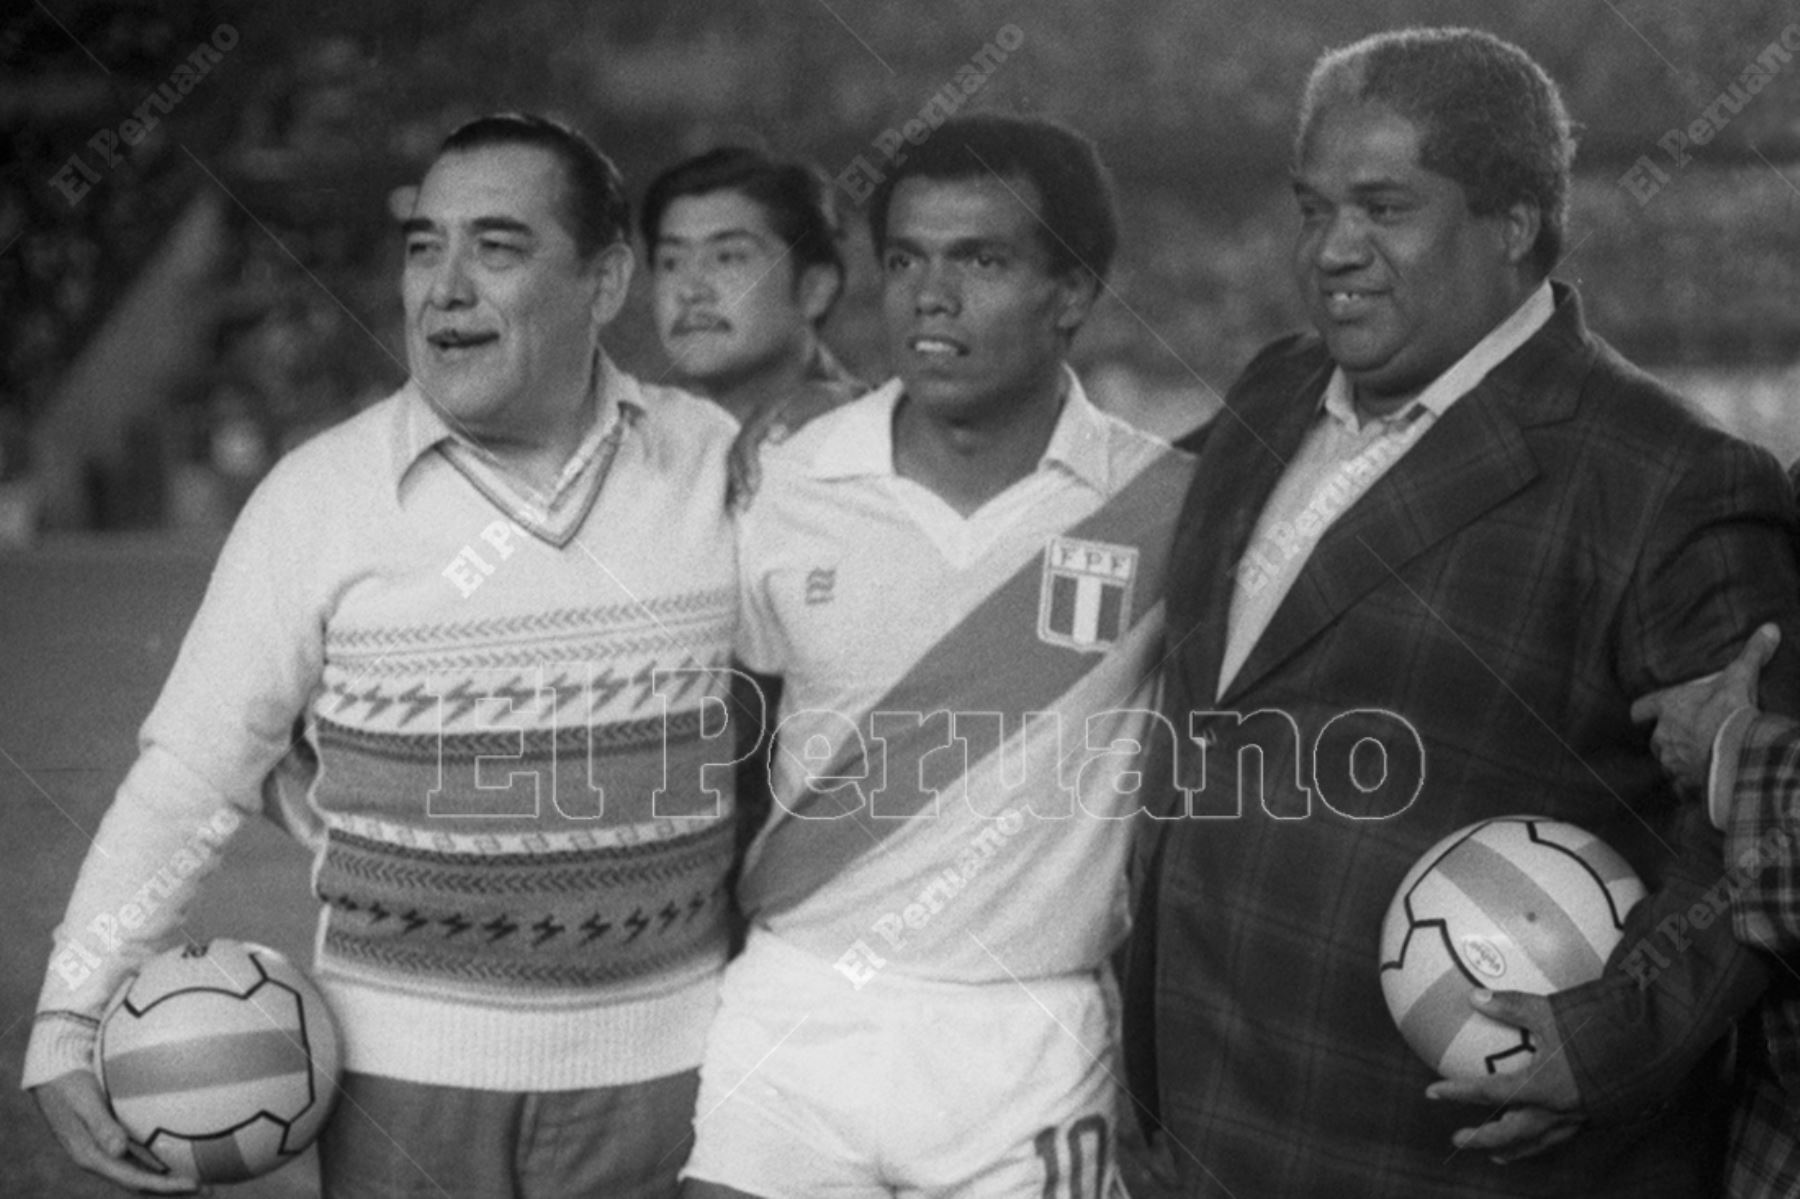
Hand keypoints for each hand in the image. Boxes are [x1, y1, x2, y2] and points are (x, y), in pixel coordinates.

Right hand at [32, 1069, 202, 1192]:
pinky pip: (140, 1154)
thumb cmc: (69, 1085)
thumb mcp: (84, 1103)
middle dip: (173, 1189)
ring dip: (169, 1176)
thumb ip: (101, 1126)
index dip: (165, 1187)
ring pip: (142, 1171)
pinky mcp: (111, 1136)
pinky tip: (182, 1149)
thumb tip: (119, 1150)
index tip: (195, 1185)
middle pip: (142, 1183)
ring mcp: (106, 1149)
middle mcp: (101, 1158)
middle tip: (210, 1187)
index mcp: (93, 1158)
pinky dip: (160, 1158)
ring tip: (202, 1174)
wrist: (52, 1074)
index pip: (136, 1181)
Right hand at [727, 379, 857, 508]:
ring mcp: (761, 430)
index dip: (748, 464)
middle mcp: (759, 421)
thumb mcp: (819, 401)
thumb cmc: (831, 399)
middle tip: (745, 504)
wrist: (838, 389)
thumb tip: (772, 436)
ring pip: (739, 457)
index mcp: (767, 411)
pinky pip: (749, 460)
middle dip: (739, 479)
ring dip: (739, 481)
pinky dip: (744, 478)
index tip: (754, 486)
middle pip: (738, 451)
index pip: (748, 440)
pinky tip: (746, 497)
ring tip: (742, 506)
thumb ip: (797, 416)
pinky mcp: (767, 440)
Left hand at [1425, 990, 1585, 1163]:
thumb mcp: (1551, 1010)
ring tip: (1497, 1156)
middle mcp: (1558, 1110)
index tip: (1431, 1092)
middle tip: (1458, 1138)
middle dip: (1482, 1139)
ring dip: (1514, 1149)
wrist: (1656, 1043)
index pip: (1489, 1093)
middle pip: (1511, 1134)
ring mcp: (1579, 1117)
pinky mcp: (1597, 1116)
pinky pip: (1563, 1137)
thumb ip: (1511, 1005)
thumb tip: (1473, 996)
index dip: (1458, 1092)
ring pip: (1539, 1142)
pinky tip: (1540, 1135)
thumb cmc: (1601, 1024)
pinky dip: (1543, 1142)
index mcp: (1542, 1086)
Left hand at [1630, 623, 1779, 789]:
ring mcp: (1671, 761)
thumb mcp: (1741, 677)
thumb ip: (1753, 653)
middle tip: (1688, 736)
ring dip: (1679, 761)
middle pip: (1654, 739)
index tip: (1645, 713)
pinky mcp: (1684, 783)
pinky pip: (1680, 787)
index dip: (1643, 711)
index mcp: (1668, 709)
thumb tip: (1770, 627)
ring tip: (1698, 760)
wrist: (1736, 752)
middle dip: (1668, 739)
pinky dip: (1689, 786)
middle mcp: (1663, 736)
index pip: (1639, 710)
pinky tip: (1703, 784)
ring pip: (1667, 763)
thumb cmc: (1730, 711)